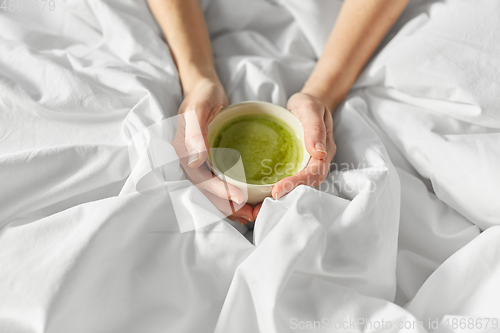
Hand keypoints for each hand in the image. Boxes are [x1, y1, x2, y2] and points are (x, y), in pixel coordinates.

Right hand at [173, 78, 254, 224]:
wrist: (205, 88)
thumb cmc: (202, 96)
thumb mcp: (198, 110)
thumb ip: (195, 134)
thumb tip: (195, 161)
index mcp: (183, 153)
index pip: (201, 179)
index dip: (219, 192)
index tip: (239, 199)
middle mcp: (190, 162)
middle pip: (207, 192)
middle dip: (228, 206)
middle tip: (250, 215)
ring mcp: (200, 163)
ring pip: (214, 191)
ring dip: (231, 205)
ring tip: (252, 214)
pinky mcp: (211, 161)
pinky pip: (220, 182)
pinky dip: (233, 193)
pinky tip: (248, 200)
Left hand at [252, 92, 336, 218]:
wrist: (308, 104)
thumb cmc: (310, 104)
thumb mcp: (311, 108)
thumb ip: (315, 128)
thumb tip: (319, 152)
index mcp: (324, 152)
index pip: (313, 174)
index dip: (296, 184)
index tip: (277, 190)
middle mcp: (317, 162)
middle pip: (306, 186)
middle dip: (287, 196)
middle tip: (263, 204)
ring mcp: (307, 165)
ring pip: (298, 187)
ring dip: (281, 197)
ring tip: (259, 206)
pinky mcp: (296, 165)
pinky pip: (289, 179)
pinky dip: (277, 189)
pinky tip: (260, 194)